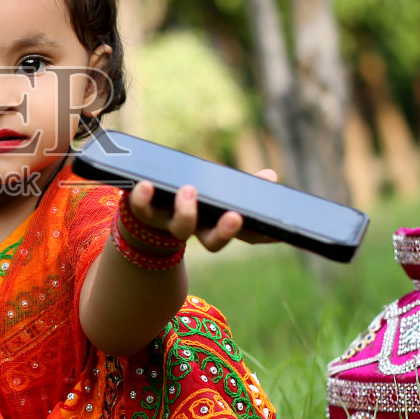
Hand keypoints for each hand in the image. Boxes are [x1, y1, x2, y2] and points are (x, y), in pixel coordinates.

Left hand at [124, 168, 280, 252]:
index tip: (279, 231)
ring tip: (190, 189)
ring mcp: (169, 224)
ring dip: (186, 212)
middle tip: (235, 215)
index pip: (246, 236)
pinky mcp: (143, 212)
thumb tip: (270, 177)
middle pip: (212, 241)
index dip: (263, 235)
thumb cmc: (190, 198)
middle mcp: (195, 231)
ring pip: (179, 227)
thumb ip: (242, 186)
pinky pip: (140, 208)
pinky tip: (145, 184)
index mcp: (217, 226)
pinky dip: (141, 198)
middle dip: (225, 231)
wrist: (145, 213)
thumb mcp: (217, 189)